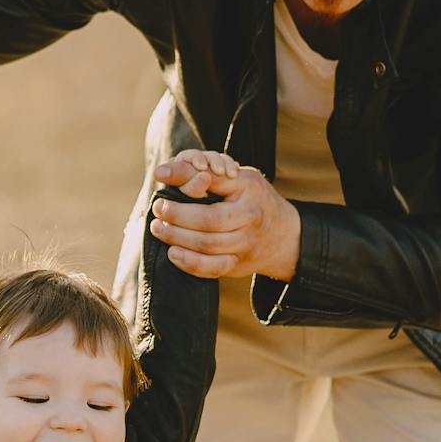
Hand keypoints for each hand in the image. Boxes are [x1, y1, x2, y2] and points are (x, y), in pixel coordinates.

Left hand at [149, 151, 301, 280]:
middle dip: (177, 218)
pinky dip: (190, 264)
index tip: (162, 185)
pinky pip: (212, 269)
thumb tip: (164, 172)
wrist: (283, 235)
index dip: (184, 186)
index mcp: (248, 193)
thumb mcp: (239, 179)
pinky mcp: (236, 265)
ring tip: (159, 229)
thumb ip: (206, 174)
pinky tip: (173, 254)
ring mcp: (244, 246)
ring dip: (178, 239)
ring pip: (208, 247)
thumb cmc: (254, 199)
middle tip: (158, 210)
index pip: (214, 186)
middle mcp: (249, 222)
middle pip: (208, 223)